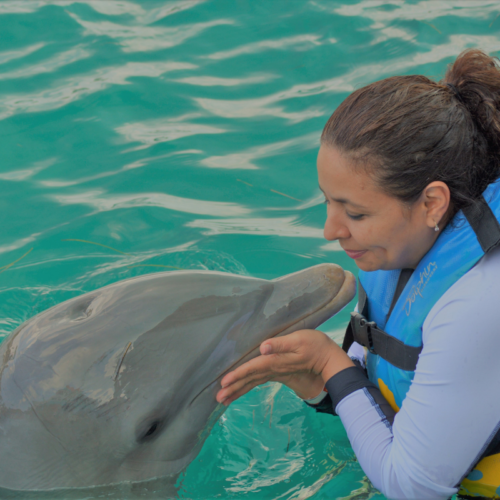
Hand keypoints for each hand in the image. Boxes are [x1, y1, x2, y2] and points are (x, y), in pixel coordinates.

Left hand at [216, 329, 353, 405]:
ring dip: (238, 390)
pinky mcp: (278, 372)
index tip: (223, 383)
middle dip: (233, 388)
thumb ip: (280, 344)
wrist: (328, 359)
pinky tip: (239, 389)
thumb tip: (263, 347)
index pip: (253, 368)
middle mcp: (273, 369)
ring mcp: (275, 372)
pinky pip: (258, 381)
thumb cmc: (314, 345)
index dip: (238, 374)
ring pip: (253, 382)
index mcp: (275, 361)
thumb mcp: (299, 340)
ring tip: (223, 400)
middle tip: (217, 399)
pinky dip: (247, 385)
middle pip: (249, 379)